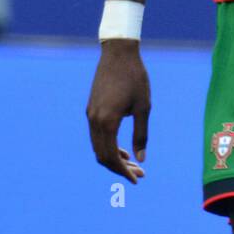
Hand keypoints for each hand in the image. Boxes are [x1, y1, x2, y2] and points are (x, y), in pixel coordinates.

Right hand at [86, 40, 150, 183]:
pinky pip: (96, 135)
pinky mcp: (91, 109)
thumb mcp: (144, 108)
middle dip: (119, 169)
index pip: (111, 156)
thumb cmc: (135, 78)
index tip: (137, 179)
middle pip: (102, 155)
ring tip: (132, 164)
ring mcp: (90, 115)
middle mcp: (94, 120)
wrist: (118, 54)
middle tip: (139, 174)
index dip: (123, 172)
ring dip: (113, 158)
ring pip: (97, 146)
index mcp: (107, 121)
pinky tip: (122, 149)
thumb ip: (141, 135)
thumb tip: (141, 159)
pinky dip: (108, 146)